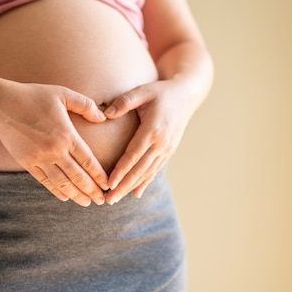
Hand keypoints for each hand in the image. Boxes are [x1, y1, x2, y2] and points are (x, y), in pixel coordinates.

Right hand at [0, 82, 108, 206]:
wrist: (1, 105)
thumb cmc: (34, 96)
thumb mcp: (63, 94)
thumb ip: (86, 105)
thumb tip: (103, 117)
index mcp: (67, 136)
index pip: (88, 161)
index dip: (99, 176)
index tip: (108, 185)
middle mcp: (55, 151)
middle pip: (78, 177)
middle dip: (91, 191)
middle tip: (102, 201)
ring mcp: (40, 159)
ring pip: (62, 183)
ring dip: (76, 195)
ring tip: (86, 203)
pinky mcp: (27, 162)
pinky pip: (44, 181)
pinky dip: (55, 191)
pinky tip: (64, 197)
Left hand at [103, 79, 193, 204]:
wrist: (186, 96)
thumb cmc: (161, 92)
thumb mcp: (143, 91)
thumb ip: (124, 101)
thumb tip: (105, 113)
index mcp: (153, 129)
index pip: (133, 155)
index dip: (121, 171)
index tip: (109, 184)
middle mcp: (161, 143)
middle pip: (140, 170)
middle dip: (124, 186)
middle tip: (108, 200)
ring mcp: (167, 149)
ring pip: (148, 173)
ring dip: (132, 187)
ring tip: (116, 199)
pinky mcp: (169, 151)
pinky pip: (155, 170)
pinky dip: (145, 182)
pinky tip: (136, 193)